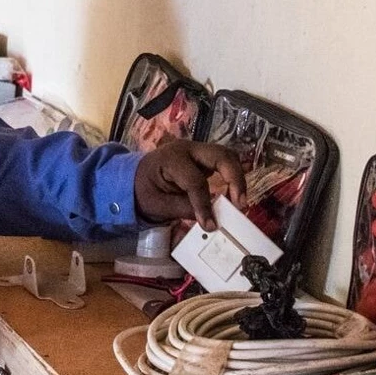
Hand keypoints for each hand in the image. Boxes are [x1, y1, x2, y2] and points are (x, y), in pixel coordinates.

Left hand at [133, 139, 247, 229]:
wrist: (135, 179)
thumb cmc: (145, 191)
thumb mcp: (158, 205)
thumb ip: (185, 209)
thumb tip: (212, 220)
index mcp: (172, 158)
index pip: (195, 181)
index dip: (205, 204)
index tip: (211, 225)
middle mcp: (188, 149)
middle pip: (221, 156)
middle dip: (235, 179)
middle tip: (240, 205)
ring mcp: (198, 151)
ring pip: (228, 156)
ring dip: (238, 178)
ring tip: (240, 202)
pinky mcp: (205, 158)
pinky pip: (225, 163)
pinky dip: (233, 177)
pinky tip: (235, 196)